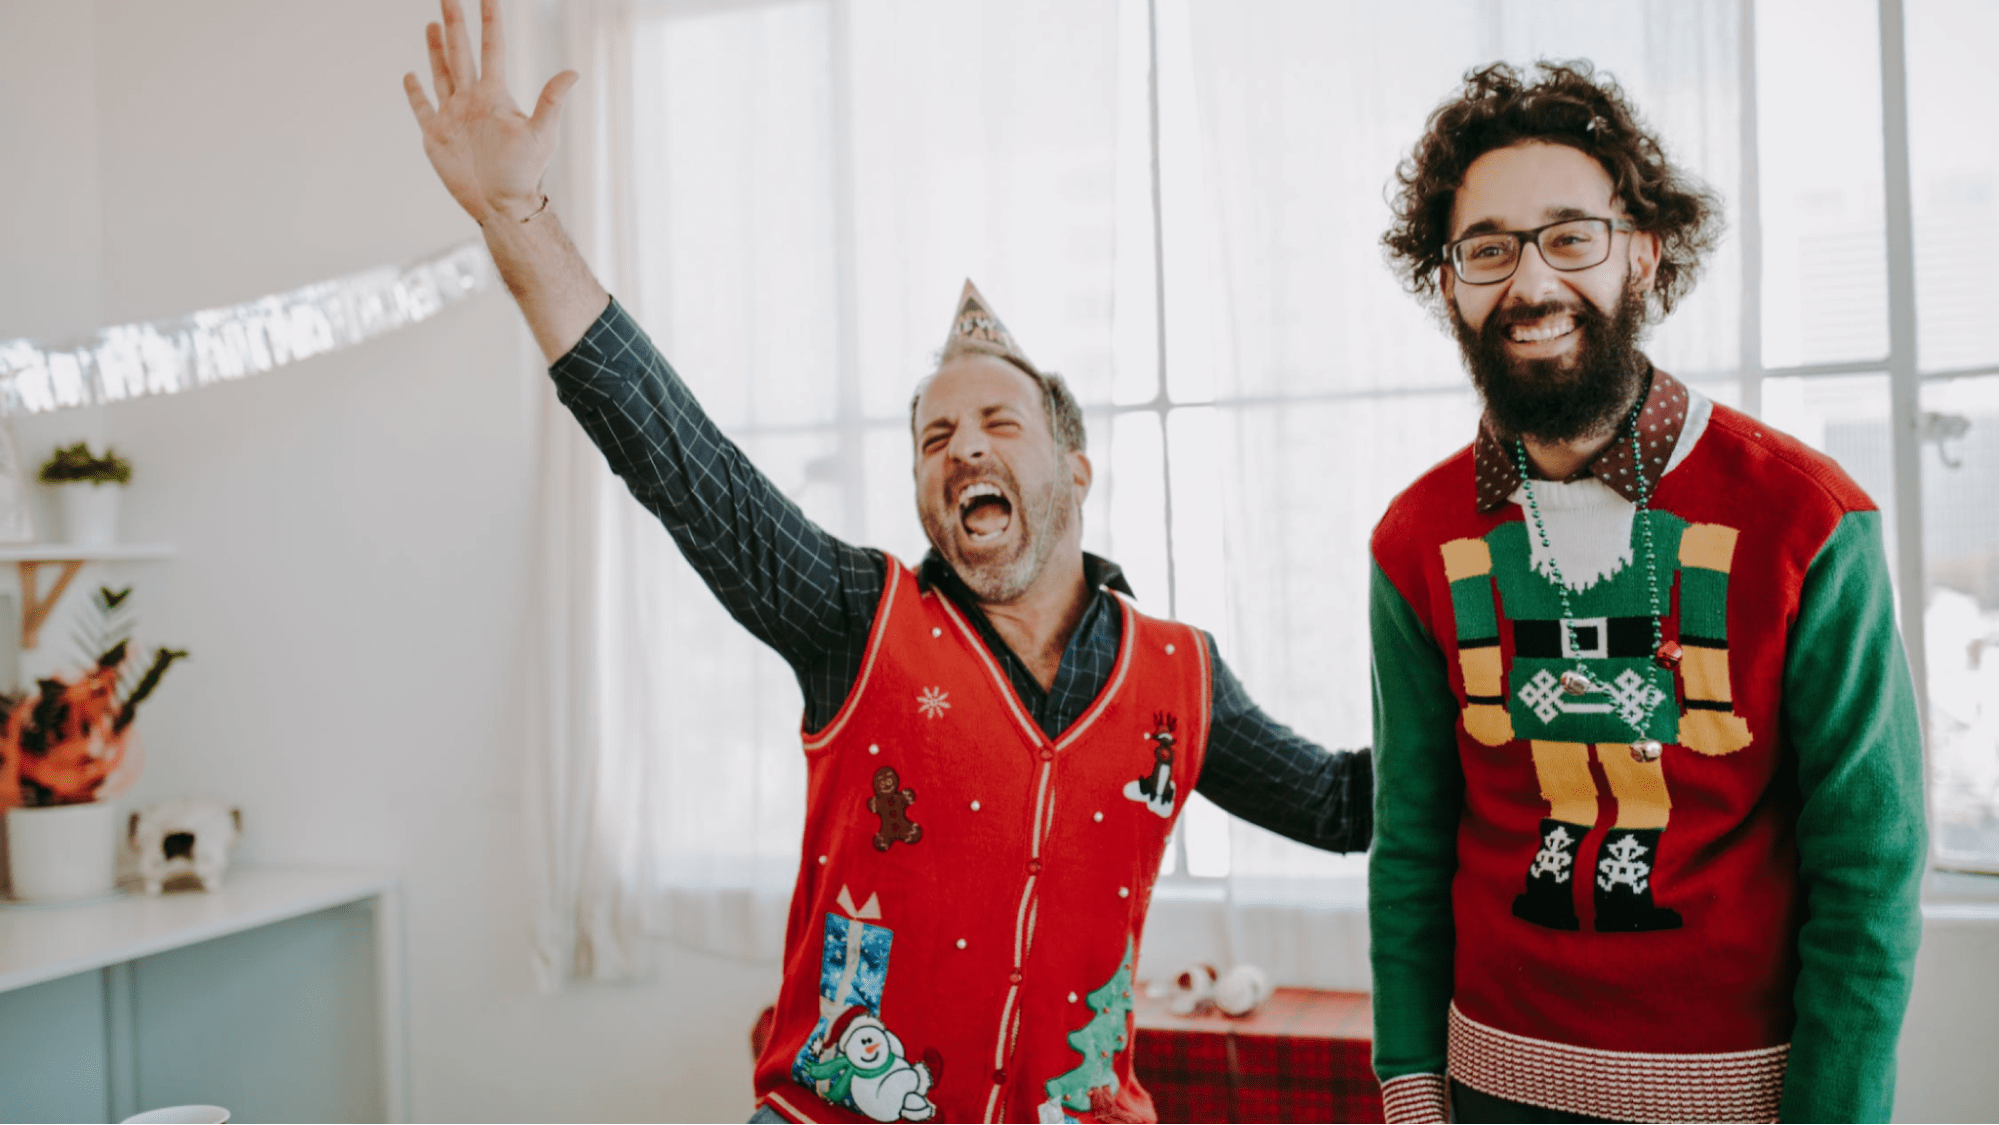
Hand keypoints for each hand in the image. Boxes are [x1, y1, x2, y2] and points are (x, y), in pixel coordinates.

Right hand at [402, 0, 578, 224]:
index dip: (490, 21)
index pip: (492, 49)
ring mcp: (453, 116)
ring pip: (441, 73)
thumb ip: (551, 101)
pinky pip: (422, 108)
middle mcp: (472, 100)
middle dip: (454, 24)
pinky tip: (410, 76)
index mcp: (494, 95)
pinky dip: (415, 93)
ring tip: (432, 24)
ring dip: (436, 49)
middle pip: (460, 53)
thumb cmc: (525, 172)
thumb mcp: (542, 134)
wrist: (502, 204)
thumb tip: (573, 72)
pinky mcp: (436, 135)